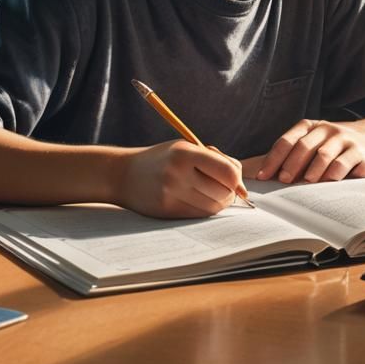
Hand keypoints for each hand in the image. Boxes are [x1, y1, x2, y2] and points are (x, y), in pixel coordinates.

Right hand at [117, 140, 244, 217]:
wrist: (123, 174)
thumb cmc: (162, 158)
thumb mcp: (185, 147)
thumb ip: (214, 159)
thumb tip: (240, 182)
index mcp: (184, 153)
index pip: (227, 171)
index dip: (238, 179)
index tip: (237, 181)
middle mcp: (178, 174)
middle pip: (223, 192)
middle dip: (230, 193)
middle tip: (224, 188)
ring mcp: (171, 195)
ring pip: (213, 207)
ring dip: (219, 203)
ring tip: (210, 193)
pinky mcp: (167, 211)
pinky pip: (199, 216)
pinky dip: (205, 210)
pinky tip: (198, 200)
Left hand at [256, 118, 364, 184]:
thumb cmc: (338, 146)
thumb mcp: (317, 143)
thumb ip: (298, 155)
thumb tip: (269, 176)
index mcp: (310, 127)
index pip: (287, 141)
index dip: (273, 159)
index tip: (262, 176)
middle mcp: (325, 129)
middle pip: (303, 146)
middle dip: (290, 165)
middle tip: (282, 181)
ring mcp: (343, 138)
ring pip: (323, 154)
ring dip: (311, 170)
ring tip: (304, 183)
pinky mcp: (359, 151)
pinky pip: (343, 163)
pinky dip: (332, 174)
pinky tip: (327, 183)